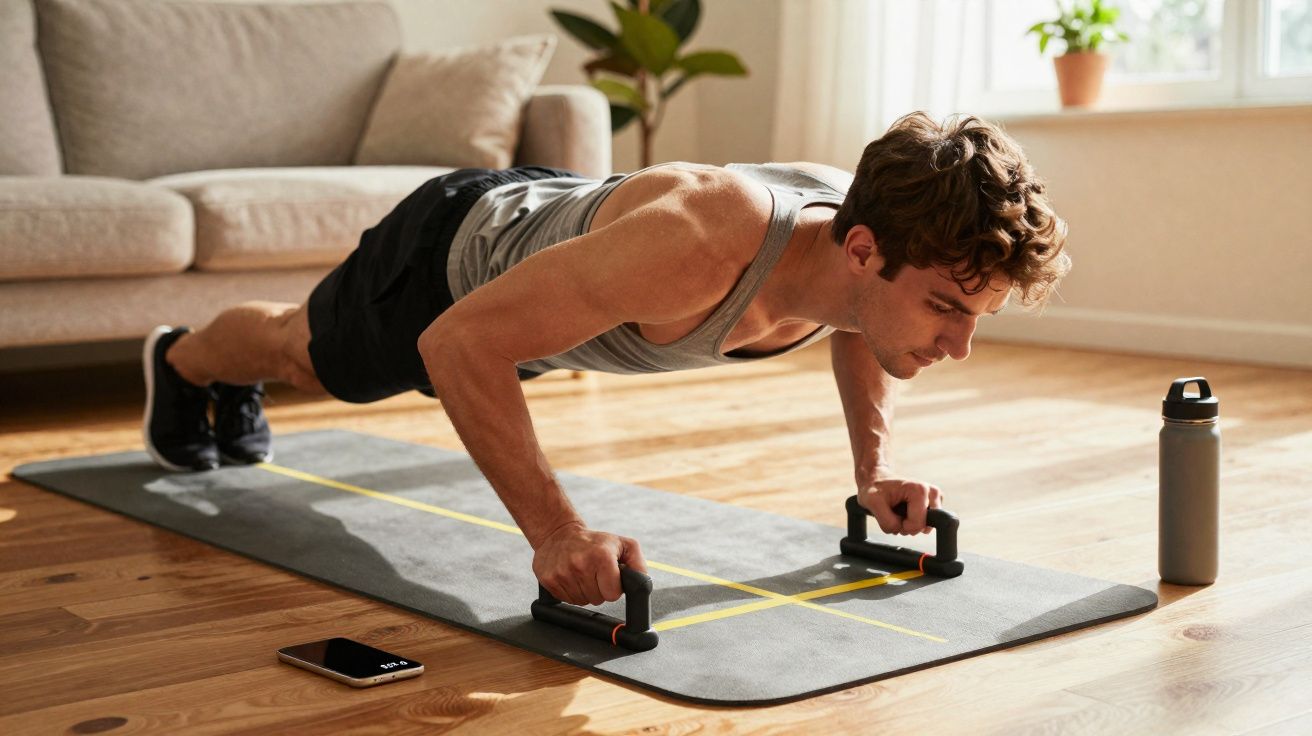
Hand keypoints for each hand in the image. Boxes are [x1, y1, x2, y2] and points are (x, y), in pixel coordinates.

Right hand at [532, 521, 647, 605]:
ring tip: (581, 573)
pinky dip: (570, 591)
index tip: (608, 576)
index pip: (613, 594)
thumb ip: (638, 564)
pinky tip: (570, 576)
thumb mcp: (622, 544)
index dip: (613, 587)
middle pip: (597, 599)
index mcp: (601, 557)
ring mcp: (562, 574)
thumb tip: (641, 584)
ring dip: (584, 591)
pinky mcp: (548, 580)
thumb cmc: (593, 541)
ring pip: (582, 601)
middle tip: (594, 572)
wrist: (558, 532)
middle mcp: (580, 565)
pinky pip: (566, 600)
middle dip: (599, 589)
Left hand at [857, 477, 944, 535]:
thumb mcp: (873, 503)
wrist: (877, 480)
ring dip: (909, 524)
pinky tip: (905, 512)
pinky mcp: (934, 503)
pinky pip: (924, 524)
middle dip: (907, 526)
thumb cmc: (875, 489)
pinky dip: (913, 522)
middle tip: (895, 513)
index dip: (903, 526)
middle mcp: (931, 492)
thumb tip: (900, 530)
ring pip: (924, 527)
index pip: (917, 524)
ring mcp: (935, 498)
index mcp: (919, 489)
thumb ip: (888, 521)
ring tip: (899, 512)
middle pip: (923, 527)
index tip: (894, 514)